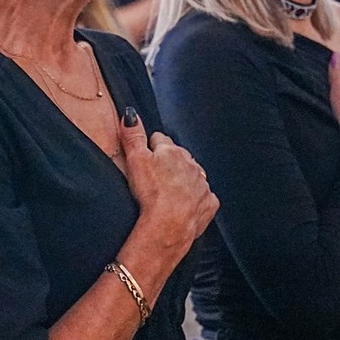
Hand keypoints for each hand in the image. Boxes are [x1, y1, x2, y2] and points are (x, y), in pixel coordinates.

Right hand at [121, 109, 218, 256]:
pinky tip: (183, 207)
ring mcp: (202, 185)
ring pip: (193, 176)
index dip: (151, 147)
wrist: (170, 224)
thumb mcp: (135, 160)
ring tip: (167, 193)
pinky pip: (204, 198)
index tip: (145, 156)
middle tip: (155, 177)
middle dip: (169, 163)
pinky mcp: (208, 204)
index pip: (161, 140)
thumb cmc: (152, 193)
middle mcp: (192, 164)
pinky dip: (196, 201)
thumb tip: (131, 115)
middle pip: (179, 157)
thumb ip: (133, 136)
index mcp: (173, 151)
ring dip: (183, 181)